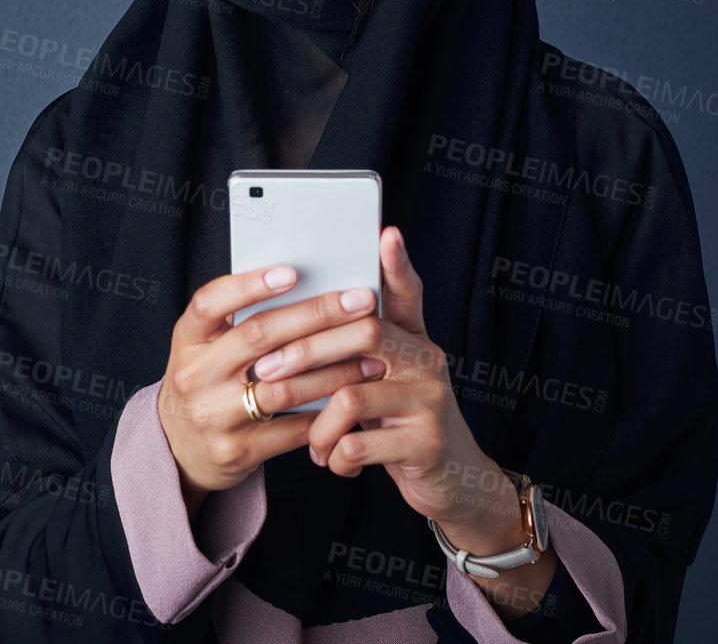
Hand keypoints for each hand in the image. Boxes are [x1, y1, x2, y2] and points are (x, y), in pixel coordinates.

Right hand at [157, 265, 385, 514]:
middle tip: (362, 301)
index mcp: (188, 340)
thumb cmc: (207, 383)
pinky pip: (291, 430)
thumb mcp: (206, 348)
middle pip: (258, 336)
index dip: (250, 285)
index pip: (211, 302)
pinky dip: (326, 414)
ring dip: (334, 370)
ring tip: (372, 357)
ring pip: (283, 387)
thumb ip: (239, 320)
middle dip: (317, 315)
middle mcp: (195, 375)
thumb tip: (305, 282)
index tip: (294, 272)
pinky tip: (354, 398)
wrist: (180, 449)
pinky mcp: (236, 451)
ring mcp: (214, 416)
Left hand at [259, 228, 520, 548]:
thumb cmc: (397, 425)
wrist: (451, 484)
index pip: (406, 293)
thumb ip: (350, 354)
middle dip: (304, 352)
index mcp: (413, 340)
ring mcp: (431, 401)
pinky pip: (359, 444)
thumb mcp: (380, 384)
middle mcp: (428, 361)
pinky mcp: (428, 444)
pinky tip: (332, 462)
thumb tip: (285, 326)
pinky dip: (335, 456)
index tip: (386, 233)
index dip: (397, 264)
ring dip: (316, 424)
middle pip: (363, 333)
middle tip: (265, 375)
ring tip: (309, 442)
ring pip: (351, 396)